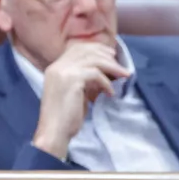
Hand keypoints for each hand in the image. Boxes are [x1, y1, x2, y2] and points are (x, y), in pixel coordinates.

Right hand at [31, 43, 130, 159]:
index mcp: (56, 67)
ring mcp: (63, 72)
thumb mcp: (75, 93)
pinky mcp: (72, 80)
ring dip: (112, 67)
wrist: (54, 132)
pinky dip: (106, 83)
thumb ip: (84, 80)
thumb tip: (104, 74)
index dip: (96, 49)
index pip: (77, 48)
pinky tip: (110, 93)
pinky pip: (96, 74)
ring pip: (93, 59)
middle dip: (107, 55)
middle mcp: (58, 66)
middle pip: (86, 50)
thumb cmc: (66, 116)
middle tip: (121, 66)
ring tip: (124, 76)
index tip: (111, 56)